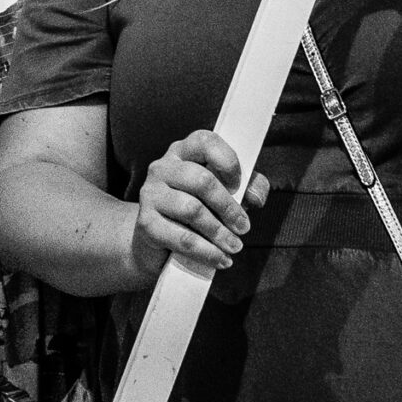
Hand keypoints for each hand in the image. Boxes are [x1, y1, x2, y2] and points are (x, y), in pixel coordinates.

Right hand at [133, 130, 269, 278]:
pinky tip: (221, 259)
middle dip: (228, 207)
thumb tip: (255, 196)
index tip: (239, 184)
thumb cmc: (197, 209)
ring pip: (192, 210)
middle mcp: (162, 167)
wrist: (156, 240)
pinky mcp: (146, 223)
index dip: (227, 161)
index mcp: (183, 152)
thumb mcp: (224, 193)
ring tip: (234, 246)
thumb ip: (248, 187)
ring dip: (219, 232)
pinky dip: (206, 252)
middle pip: (201, 180)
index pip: (204, 142)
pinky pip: (181, 238)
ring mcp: (151, 193)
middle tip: (243, 227)